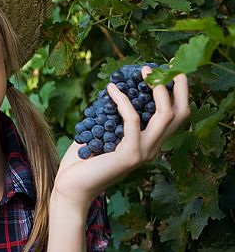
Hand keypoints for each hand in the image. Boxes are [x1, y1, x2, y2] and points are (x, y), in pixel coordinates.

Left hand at [53, 66, 189, 209]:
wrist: (70, 186)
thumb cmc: (82, 159)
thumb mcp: (102, 132)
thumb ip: (112, 116)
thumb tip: (113, 87)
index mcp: (149, 143)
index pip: (176, 116)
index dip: (178, 92)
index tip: (168, 70)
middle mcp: (152, 148)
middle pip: (181, 113)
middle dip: (179, 86)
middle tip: (168, 65)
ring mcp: (144, 152)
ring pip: (165, 115)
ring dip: (157, 89)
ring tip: (143, 70)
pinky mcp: (129, 155)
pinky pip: (132, 120)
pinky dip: (122, 101)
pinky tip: (110, 89)